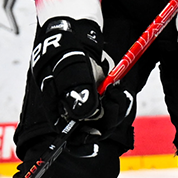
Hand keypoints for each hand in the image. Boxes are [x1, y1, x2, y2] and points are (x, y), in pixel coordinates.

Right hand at [29, 16, 134, 133]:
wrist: (78, 37)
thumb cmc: (65, 52)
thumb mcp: (68, 68)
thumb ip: (76, 89)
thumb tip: (85, 113)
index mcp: (57, 109)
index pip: (68, 135)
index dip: (83, 139)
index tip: (97, 132)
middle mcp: (73, 112)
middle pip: (91, 131)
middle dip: (106, 120)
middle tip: (112, 101)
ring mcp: (89, 105)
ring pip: (106, 121)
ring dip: (115, 110)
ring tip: (115, 92)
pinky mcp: (102, 98)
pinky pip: (114, 108)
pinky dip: (119, 101)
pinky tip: (118, 91)